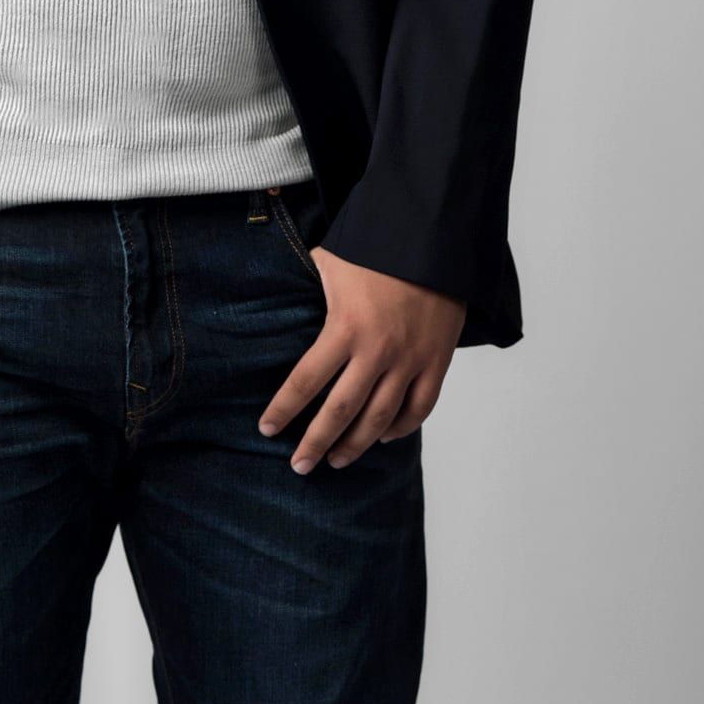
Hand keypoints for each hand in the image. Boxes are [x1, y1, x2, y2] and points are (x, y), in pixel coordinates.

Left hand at [258, 249, 466, 471]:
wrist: (434, 238)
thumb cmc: (376, 247)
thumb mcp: (331, 260)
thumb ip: (308, 284)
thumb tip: (283, 293)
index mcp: (345, 327)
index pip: (306, 381)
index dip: (284, 409)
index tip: (267, 428)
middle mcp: (377, 351)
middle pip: (340, 412)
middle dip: (315, 442)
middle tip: (299, 465)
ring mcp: (410, 361)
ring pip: (379, 419)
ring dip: (355, 445)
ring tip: (336, 460)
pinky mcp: (437, 362)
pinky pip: (419, 409)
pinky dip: (400, 428)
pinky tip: (383, 437)